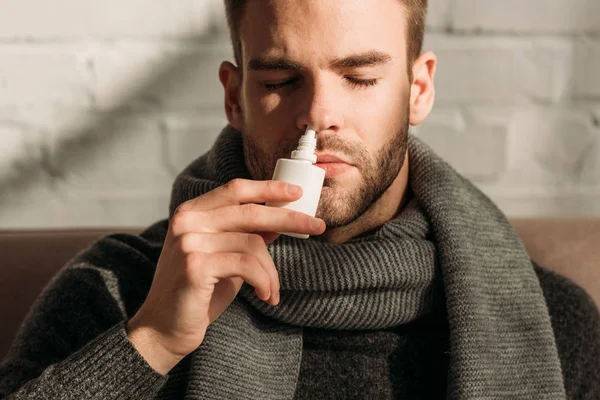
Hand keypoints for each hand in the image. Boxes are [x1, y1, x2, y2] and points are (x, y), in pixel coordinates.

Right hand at [126, 179, 324, 373]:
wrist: (165, 328)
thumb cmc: (198, 292)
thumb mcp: (226, 257)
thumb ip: (247, 235)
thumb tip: (280, 219)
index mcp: (192, 212)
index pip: (236, 189)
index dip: (268, 188)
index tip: (297, 192)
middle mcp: (188, 221)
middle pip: (250, 211)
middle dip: (290, 218)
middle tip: (317, 226)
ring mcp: (189, 241)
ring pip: (253, 243)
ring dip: (272, 270)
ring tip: (272, 290)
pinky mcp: (195, 265)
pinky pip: (247, 265)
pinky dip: (264, 281)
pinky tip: (266, 296)